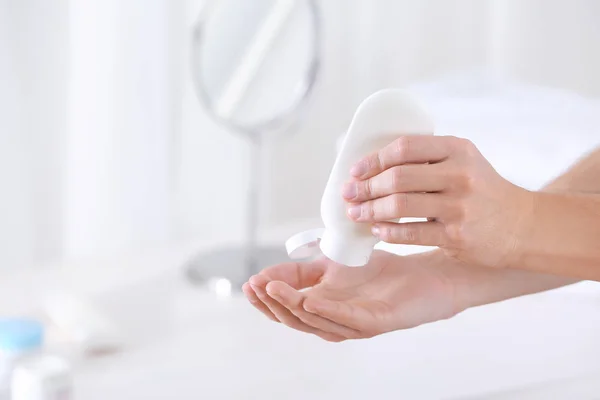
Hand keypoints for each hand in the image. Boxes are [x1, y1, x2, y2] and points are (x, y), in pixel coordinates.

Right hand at [242, 250, 460, 341]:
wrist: (427, 273)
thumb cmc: (383, 273)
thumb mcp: (335, 265)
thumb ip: (305, 271)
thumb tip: (269, 273)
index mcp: (324, 309)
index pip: (287, 309)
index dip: (267, 299)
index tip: (249, 282)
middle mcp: (336, 321)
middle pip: (297, 319)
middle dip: (273, 303)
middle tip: (256, 287)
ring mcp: (356, 324)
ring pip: (317, 321)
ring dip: (292, 306)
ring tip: (274, 289)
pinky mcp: (378, 321)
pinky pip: (348, 320)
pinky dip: (327, 311)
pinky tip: (310, 299)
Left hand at [342, 135, 532, 268]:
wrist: (522, 225)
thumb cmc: (483, 190)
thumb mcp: (464, 161)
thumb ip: (429, 158)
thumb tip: (374, 166)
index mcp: (458, 149)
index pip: (406, 147)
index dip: (374, 159)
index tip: (356, 170)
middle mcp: (459, 175)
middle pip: (397, 177)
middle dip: (365, 186)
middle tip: (349, 194)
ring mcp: (458, 207)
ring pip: (399, 205)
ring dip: (370, 210)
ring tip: (355, 213)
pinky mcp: (456, 236)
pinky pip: (411, 233)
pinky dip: (387, 231)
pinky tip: (376, 230)